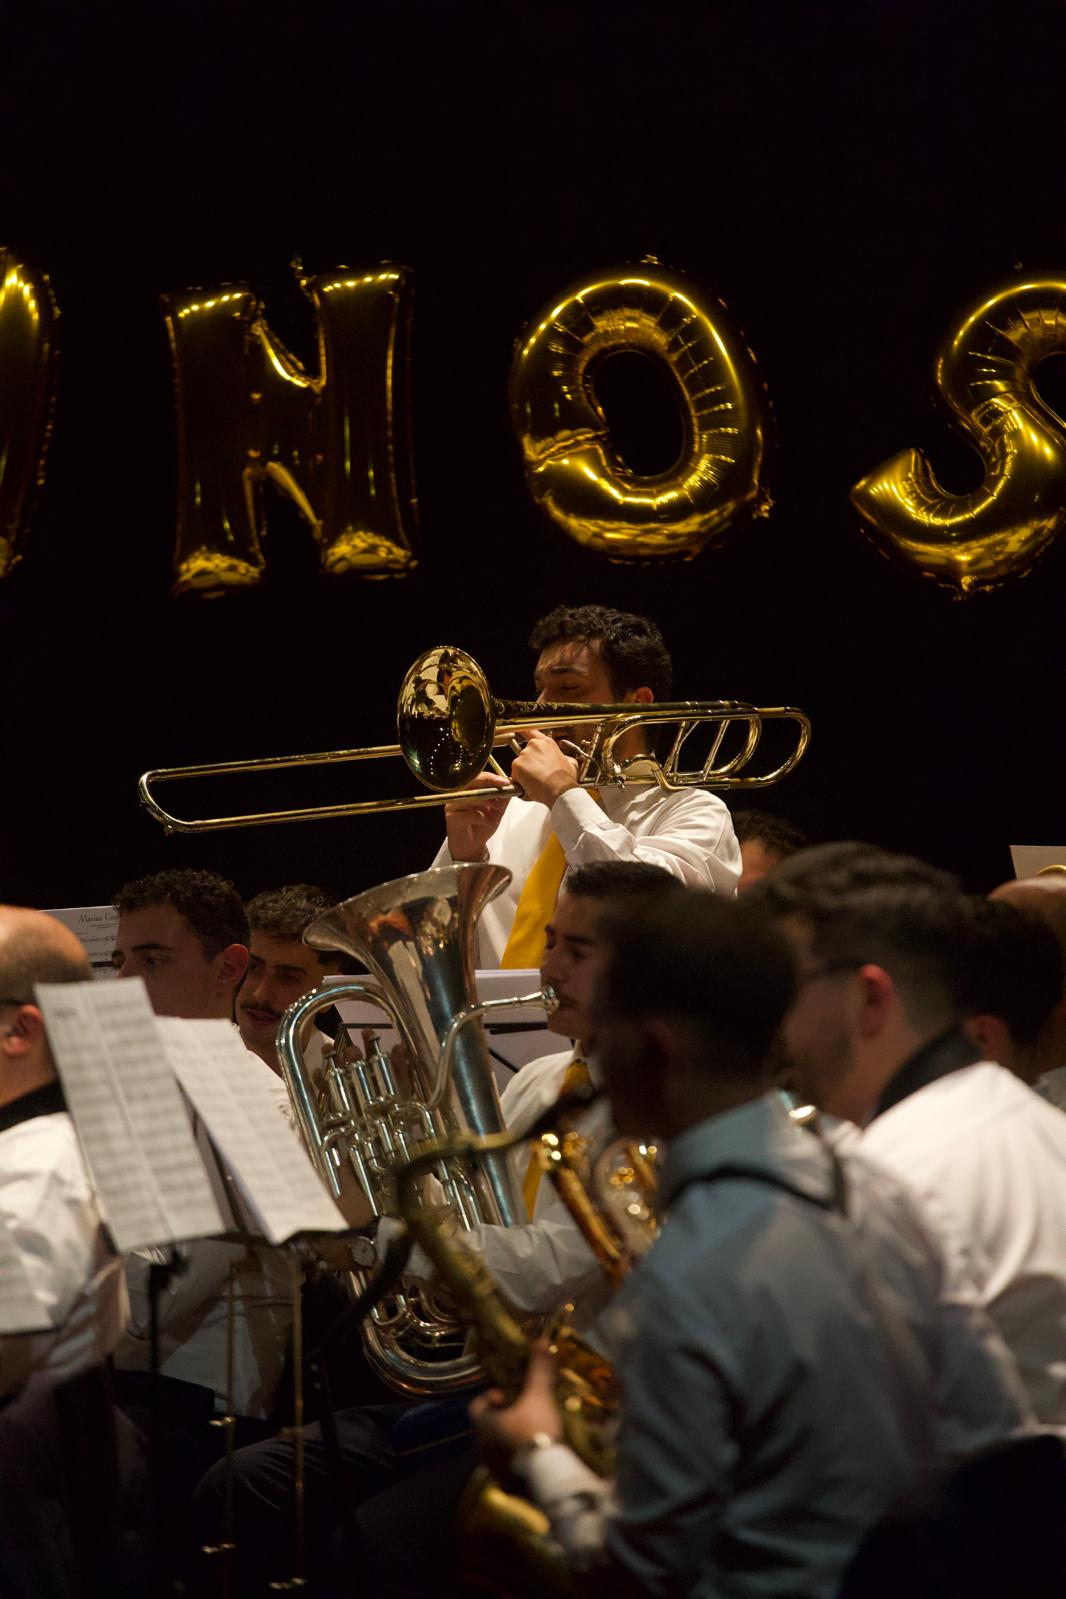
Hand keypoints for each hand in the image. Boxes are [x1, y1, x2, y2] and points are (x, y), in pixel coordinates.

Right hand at [444, 772, 511, 860]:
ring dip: (488, 801)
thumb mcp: (496, 811)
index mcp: (468, 791)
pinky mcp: (452, 818)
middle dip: (490, 783)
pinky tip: (491, 823)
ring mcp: (453, 805)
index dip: (492, 777)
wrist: (471, 848)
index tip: (506, 781)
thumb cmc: (481, 827)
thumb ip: (502, 798)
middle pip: (472, 782)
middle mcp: (458, 795)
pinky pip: (470, 814)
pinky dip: (484, 818)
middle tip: (504, 788)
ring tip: (499, 807)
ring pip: (470, 797)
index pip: (478, 777)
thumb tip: (512, 784)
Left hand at [469, 1341, 562, 1476]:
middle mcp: (481, 1447)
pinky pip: (507, 1470)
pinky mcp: (506, 1487)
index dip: (491, 1397)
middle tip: (523, 1415)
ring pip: (495, 1450)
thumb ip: (538, 1369)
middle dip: (502, 1420)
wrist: (547, 1476)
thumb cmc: (535, 1430)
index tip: (510, 1395)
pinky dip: (516, 1463)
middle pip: (486, 1428)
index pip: (476, 1406)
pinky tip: (535, 1460)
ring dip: (508, 1442)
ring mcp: (492, 1469)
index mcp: (482, 1424)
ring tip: (531, 1437)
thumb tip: (541, 1341)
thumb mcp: (539, 1396)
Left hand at [510, 732, 579, 808]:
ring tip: (537, 782)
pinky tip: (531, 785)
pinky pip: (514, 775)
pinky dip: (519, 782)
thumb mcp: (570, 764)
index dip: (524, 733)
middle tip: (538, 775)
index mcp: (547, 743)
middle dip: (528, 764)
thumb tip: (565, 761)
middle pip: (525, 754)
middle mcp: (534, 745)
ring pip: (519, 765)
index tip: (520, 733)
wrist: (560, 790)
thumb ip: (564, 758)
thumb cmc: (565, 780)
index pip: (531, 732)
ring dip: (524, 774)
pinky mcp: (517, 765)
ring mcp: (524, 754)